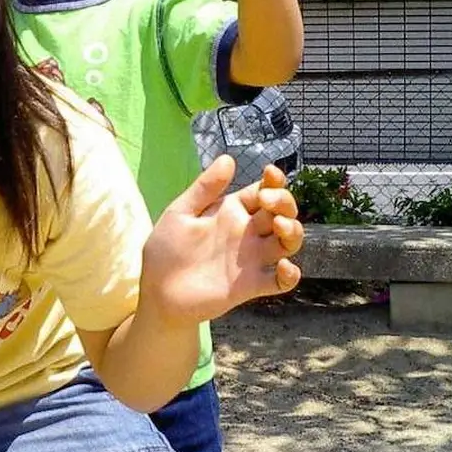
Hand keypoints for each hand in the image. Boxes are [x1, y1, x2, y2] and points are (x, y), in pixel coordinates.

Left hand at [141, 159, 302, 325]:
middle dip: (284, 202)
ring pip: (288, 242)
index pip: (262, 191)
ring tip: (280, 226)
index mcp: (231, 212)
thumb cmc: (165, 251)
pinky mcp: (251, 286)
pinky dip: (291, 275)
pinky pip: (281, 282)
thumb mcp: (180, 213)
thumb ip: (204, 188)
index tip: (270, 173)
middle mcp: (246, 233)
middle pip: (281, 213)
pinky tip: (284, 267)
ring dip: (294, 232)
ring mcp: (251, 260)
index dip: (273, 181)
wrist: (157, 293)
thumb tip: (228, 158)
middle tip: (268, 201)